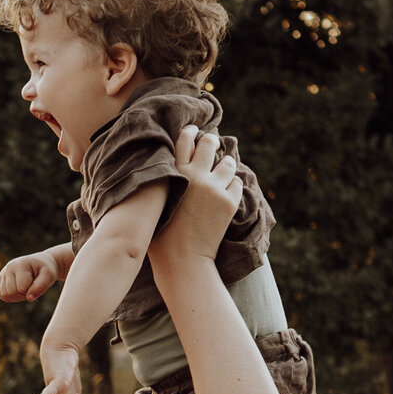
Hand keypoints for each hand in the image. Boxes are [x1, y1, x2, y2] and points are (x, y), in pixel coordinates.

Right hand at [0, 248, 66, 302]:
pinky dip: (10, 296)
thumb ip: (41, 287)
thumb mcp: (49, 276)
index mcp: (20, 265)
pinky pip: (0, 294)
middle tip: (31, 287)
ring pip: (4, 295)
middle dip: (22, 294)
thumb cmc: (45, 270)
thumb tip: (29, 298)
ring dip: (16, 296)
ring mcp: (2, 273)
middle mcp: (8, 267)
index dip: (31, 290)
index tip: (37, 282)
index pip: (21, 288)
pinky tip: (19, 291)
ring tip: (25, 288)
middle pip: (10, 292)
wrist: (40, 263)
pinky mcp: (0, 279)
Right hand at [148, 126, 242, 269]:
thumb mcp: (155, 204)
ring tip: (221, 175)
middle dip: (212, 143)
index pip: (184, 139)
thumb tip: (168, 167)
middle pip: (210, 143)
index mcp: (173, 174)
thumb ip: (161, 182)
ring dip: (225, 166)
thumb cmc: (161, 238)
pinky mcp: (229, 202)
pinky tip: (225, 196)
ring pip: (228, 163)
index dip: (191, 132)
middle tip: (212, 147)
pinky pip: (238, 184)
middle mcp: (196, 176)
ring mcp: (215, 188)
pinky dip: (233, 187)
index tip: (195, 131)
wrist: (181, 261)